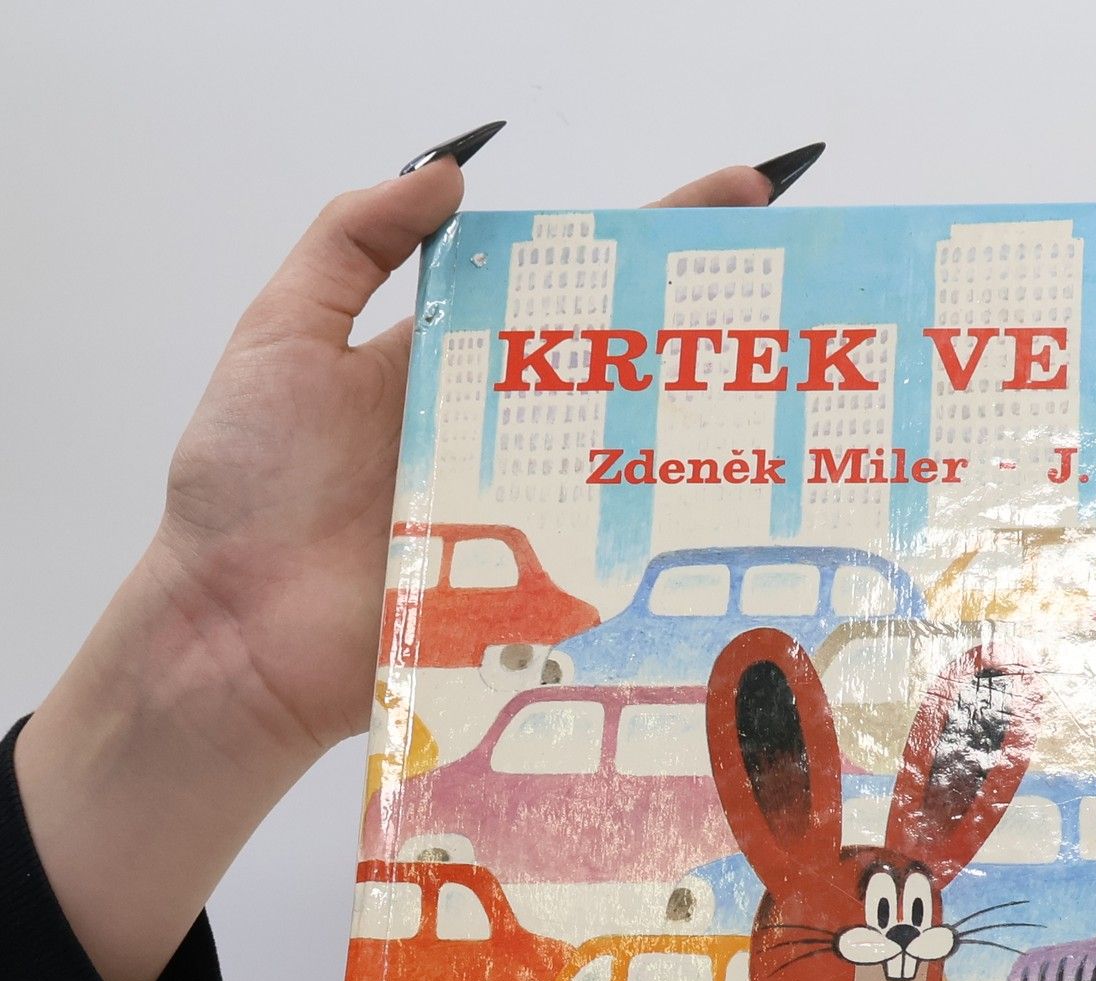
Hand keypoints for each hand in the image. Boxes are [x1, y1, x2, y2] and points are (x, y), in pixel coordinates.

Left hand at [13, 152, 773, 980]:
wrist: (231, 633)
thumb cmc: (244, 487)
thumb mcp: (281, 337)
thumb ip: (350, 245)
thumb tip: (446, 173)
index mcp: (459, 369)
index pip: (568, 289)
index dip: (652, 240)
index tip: (743, 198)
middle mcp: (509, 440)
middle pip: (628, 378)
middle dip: (716, 341)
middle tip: (806, 312)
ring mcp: (532, 522)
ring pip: (639, 471)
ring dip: (716, 442)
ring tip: (801, 406)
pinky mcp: (542, 600)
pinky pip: (617, 571)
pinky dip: (675, 555)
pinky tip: (744, 526)